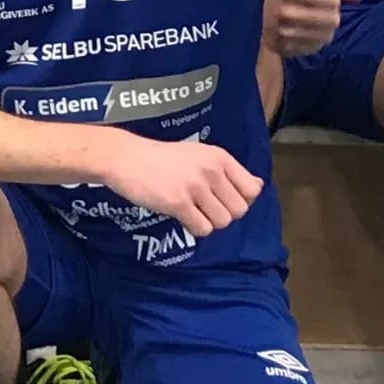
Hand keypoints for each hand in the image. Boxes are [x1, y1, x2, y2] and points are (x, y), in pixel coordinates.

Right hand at [93, 134, 263, 238]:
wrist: (126, 158)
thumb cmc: (162, 158)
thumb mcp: (199, 154)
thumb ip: (226, 170)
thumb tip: (257, 187)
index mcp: (219, 157)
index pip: (252, 189)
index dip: (242, 201)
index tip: (224, 200)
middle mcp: (210, 170)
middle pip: (239, 210)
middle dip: (225, 215)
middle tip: (206, 209)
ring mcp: (194, 187)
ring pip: (222, 222)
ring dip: (209, 222)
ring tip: (193, 213)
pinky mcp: (178, 202)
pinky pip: (202, 228)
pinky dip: (195, 229)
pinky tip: (183, 218)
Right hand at [265, 0, 358, 56]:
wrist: (253, 8)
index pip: (332, 0)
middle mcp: (286, 12)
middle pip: (332, 19)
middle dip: (331, 13)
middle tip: (320, 10)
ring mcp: (283, 33)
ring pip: (326, 36)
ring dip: (325, 28)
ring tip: (314, 21)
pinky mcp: (282, 49)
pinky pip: (314, 48)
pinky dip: (315, 40)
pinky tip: (307, 32)